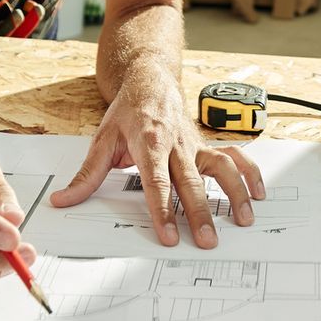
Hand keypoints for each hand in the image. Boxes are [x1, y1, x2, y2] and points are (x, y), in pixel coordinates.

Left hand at [48, 69, 265, 247]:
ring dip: (234, 194)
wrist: (151, 80)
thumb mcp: (102, 139)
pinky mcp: (207, 144)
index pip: (157, 183)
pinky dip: (249, 173)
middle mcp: (176, 144)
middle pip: (191, 182)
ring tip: (242, 220)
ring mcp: (195, 144)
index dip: (163, 211)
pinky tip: (258, 193)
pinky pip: (234, 157)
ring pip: (220, 168)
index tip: (169, 236)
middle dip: (200, 213)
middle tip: (208, 240)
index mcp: (149, 143)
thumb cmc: (128, 112)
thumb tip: (63, 200)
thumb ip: (87, 175)